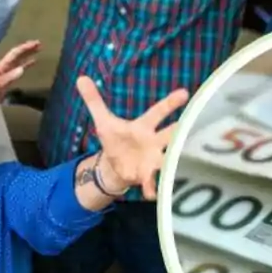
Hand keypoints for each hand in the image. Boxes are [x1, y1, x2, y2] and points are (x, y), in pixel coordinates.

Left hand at [0, 40, 40, 104]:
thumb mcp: (0, 85)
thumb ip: (10, 77)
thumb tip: (21, 69)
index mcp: (3, 65)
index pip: (15, 52)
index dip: (25, 47)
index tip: (35, 43)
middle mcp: (5, 65)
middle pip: (17, 53)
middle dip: (28, 47)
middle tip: (39, 43)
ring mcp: (6, 70)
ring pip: (19, 58)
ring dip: (28, 53)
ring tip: (38, 49)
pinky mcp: (8, 76)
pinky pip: (19, 66)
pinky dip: (27, 62)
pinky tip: (33, 61)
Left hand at [78, 78, 189, 199]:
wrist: (116, 166)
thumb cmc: (116, 140)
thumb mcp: (103, 121)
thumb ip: (94, 101)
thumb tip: (80, 78)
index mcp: (144, 126)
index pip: (158, 112)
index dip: (170, 103)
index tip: (184, 92)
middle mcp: (154, 141)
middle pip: (171, 134)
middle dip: (180, 131)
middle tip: (190, 127)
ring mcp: (154, 160)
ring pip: (169, 158)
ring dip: (174, 161)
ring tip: (180, 161)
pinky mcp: (148, 176)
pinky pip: (153, 183)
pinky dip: (153, 188)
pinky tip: (152, 194)